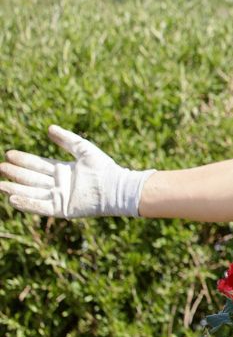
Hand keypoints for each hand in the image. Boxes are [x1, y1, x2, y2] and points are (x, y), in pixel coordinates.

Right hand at [0, 125, 154, 217]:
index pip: (39, 164)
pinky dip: (27, 203)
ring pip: (33, 192)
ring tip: (0, 184)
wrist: (116, 187)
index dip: (24, 160)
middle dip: (16, 173)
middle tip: (0, 167)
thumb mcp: (83, 149)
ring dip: (16, 189)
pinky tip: (12, 198)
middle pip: (32, 178)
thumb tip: (49, 128)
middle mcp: (59, 184)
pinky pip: (41, 206)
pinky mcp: (62, 209)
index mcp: (63, 170)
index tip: (9, 154)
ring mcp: (60, 197)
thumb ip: (67, 139)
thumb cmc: (104, 168)